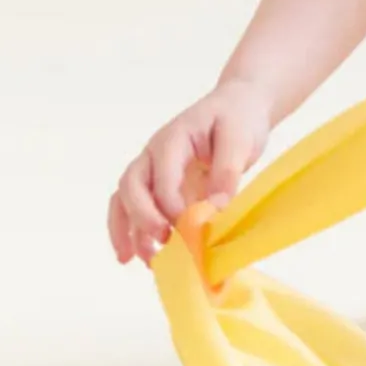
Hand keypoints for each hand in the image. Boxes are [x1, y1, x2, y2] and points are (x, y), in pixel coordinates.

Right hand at [108, 78, 271, 265]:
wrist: (239, 105)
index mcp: (174, 138)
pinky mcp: (159, 185)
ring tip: (142, 260)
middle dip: (142, 217)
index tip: (190, 226)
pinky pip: (134, 208)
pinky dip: (132, 231)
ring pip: (124, 199)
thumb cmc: (239, 118)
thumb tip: (214, 207)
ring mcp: (153, 169)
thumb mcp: (241, 138)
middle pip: (131, 186)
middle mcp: (154, 154)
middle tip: (164, 240)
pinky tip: (140, 255)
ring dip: (128, 230)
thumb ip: (227, 170)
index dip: (171, 203)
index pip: (162, 174)